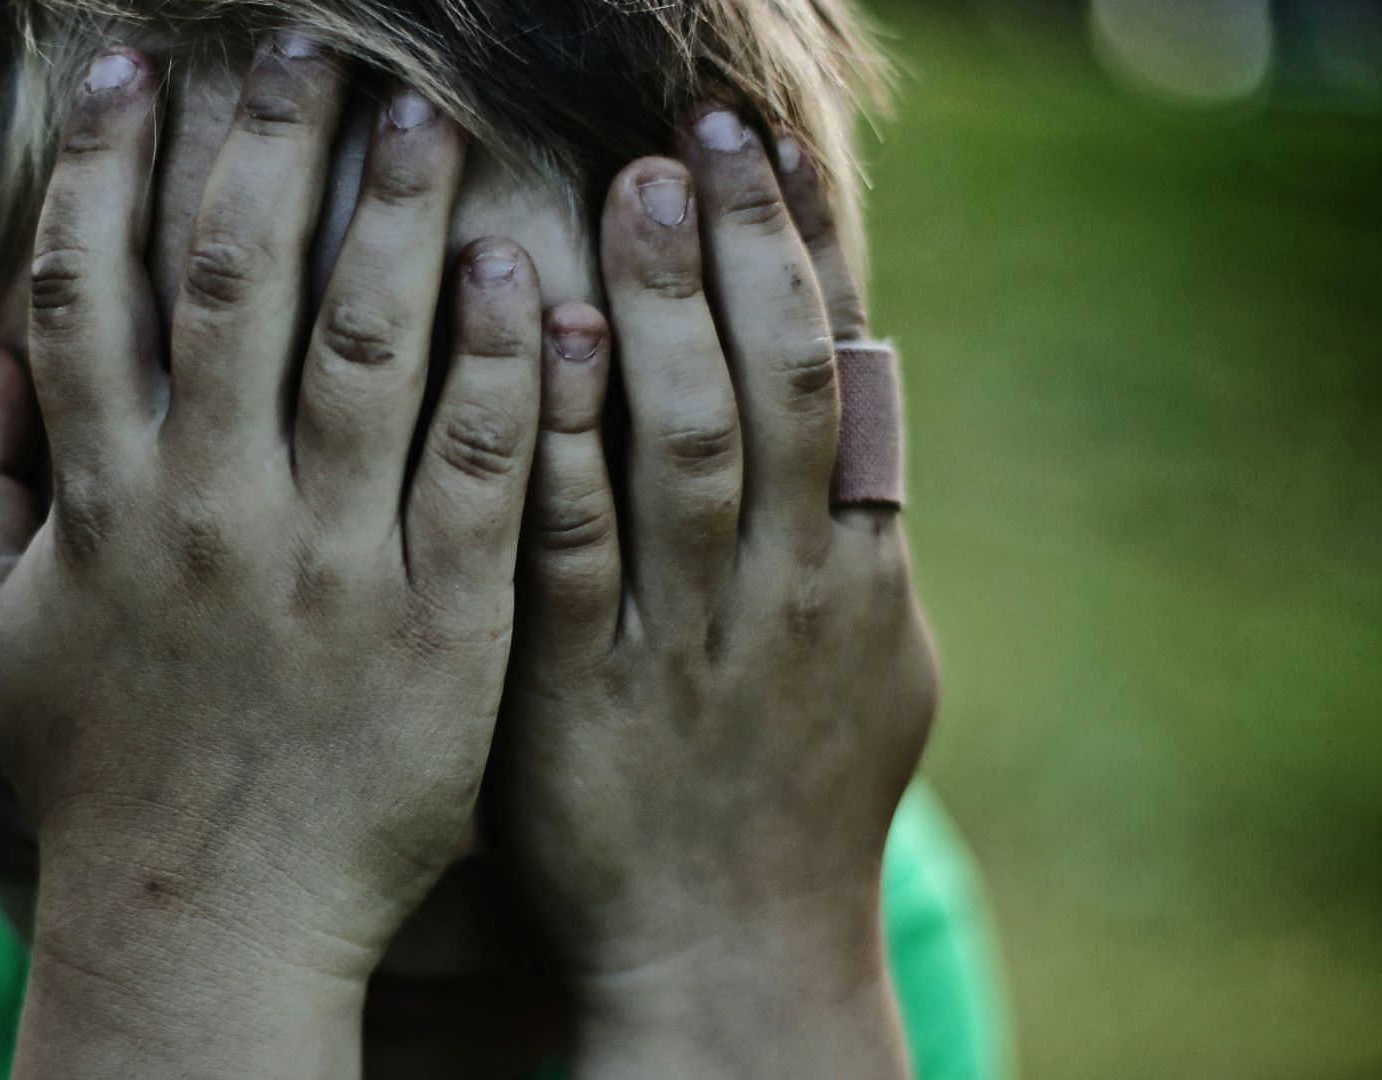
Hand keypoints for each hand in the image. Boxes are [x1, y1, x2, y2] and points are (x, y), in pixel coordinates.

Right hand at [0, 42, 543, 1076]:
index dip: (108, 167)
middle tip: (307, 47)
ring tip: (424, 119)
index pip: (88, 294)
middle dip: (265, 147)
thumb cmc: (101, 779)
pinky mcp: (440, 622)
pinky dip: (500, 364)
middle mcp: (212, 513)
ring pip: (368, 348)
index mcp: (101, 506)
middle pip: (233, 284)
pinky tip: (523, 275)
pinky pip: (478, 467)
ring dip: (396, 217)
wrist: (212, 925)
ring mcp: (332, 565)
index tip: (137, 71)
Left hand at [496, 109, 931, 1076]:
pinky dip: (566, 430)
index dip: (804, 260)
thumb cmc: (790, 810)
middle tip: (691, 140)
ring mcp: (689, 641)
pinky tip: (546, 333)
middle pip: (776, 387)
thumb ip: (855, 541)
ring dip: (664, 309)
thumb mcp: (869, 673)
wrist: (730, 962)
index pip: (845, 381)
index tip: (762, 157)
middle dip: (739, 253)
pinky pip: (577, 539)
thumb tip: (858, 409)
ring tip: (631, 192)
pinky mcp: (586, 690)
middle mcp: (788, 594)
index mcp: (857, 579)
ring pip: (691, 443)